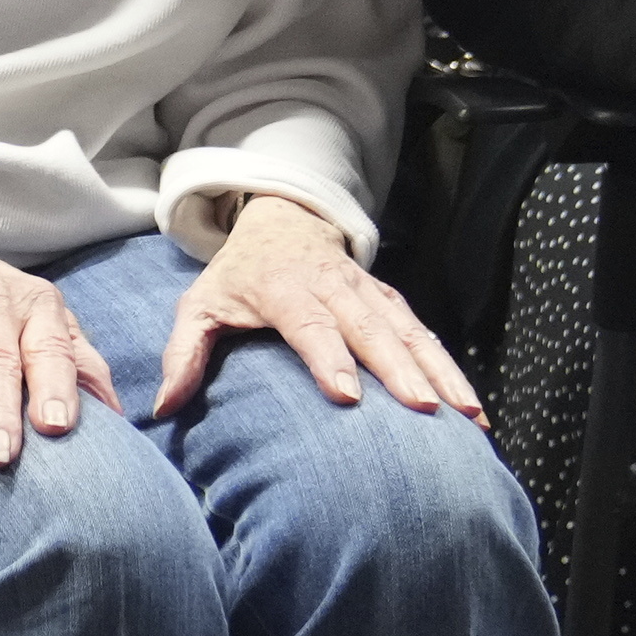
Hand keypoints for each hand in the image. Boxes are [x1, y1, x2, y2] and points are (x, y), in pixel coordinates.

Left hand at [155, 194, 480, 424]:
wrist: (282, 220)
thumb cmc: (238, 277)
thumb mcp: (200, 305)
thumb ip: (183, 354)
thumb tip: (165, 408)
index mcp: (285, 290)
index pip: (310, 324)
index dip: (329, 357)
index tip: (348, 395)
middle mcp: (334, 288)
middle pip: (370, 329)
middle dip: (399, 370)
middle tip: (423, 410)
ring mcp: (368, 292)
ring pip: (408, 331)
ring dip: (438, 371)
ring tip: (466, 415)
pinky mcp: (391, 301)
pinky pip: (423, 334)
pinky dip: (449, 366)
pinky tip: (471, 406)